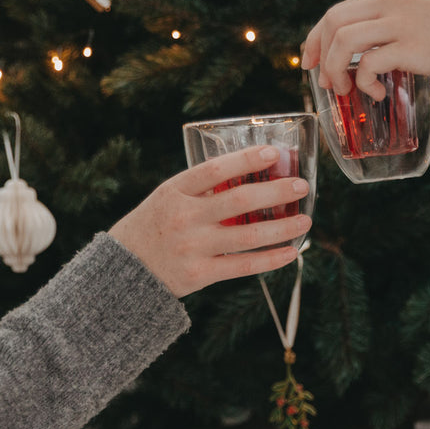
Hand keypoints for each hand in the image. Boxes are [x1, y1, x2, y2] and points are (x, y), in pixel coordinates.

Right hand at [108, 146, 311, 296]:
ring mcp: (193, 247)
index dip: (247, 160)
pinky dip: (271, 260)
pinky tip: (291, 252)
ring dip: (283, 228)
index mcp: (175, 191)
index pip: (215, 169)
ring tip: (305, 221)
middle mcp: (184, 218)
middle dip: (276, 192)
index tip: (275, 153)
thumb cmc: (153, 228)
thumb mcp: (167, 198)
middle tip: (302, 186)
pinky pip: (244, 266)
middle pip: (239, 201)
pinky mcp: (200, 274)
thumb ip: (200, 189)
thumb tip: (250, 175)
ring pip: (249, 237)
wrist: (124, 272)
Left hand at [302, 0, 429, 99]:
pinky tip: (377, 93)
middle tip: (327, 82)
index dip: (315, 38)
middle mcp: (389, 2)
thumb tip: (376, 58)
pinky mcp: (410, 47)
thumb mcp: (422, 15)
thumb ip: (396, 26)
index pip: (337, 10)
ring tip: (348, 90)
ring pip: (343, 41)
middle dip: (320, 55)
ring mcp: (399, 22)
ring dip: (337, 70)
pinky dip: (364, 82)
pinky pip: (369, 64)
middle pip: (332, 22)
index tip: (309, 61)